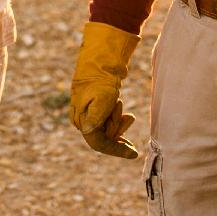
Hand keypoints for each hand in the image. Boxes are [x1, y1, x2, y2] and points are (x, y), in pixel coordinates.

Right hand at [69, 21, 140, 158]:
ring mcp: (86, 115)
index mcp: (82, 121)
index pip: (100, 144)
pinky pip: (106, 123)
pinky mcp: (92, 109)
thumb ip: (96, 117)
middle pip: (104, 139)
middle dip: (119, 131)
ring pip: (106, 131)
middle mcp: (81, 121)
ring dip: (118, 123)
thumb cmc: (102, 81)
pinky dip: (117, 120)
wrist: (100, 62)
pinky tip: (125, 113)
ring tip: (124, 109)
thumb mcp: (102, 99)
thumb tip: (89, 132)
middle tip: (130, 118)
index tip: (135, 154)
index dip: (117, 150)